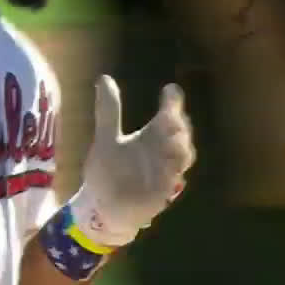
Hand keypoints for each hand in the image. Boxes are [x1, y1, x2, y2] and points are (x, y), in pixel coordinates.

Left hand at [67, 75, 195, 247]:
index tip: (171, 90)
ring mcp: (165, 173)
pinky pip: (172, 185)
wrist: (102, 206)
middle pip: (181, 135)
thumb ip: (109, 111)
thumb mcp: (106, 139)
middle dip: (180, 127)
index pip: (169, 115)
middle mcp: (163, 152)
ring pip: (183, 158)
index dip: (173, 103)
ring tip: (173, 141)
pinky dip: (172, 178)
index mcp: (152, 136)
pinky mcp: (161, 194)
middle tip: (172, 117)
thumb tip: (104, 78)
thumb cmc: (108, 171)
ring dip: (181, 150)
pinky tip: (170, 172)